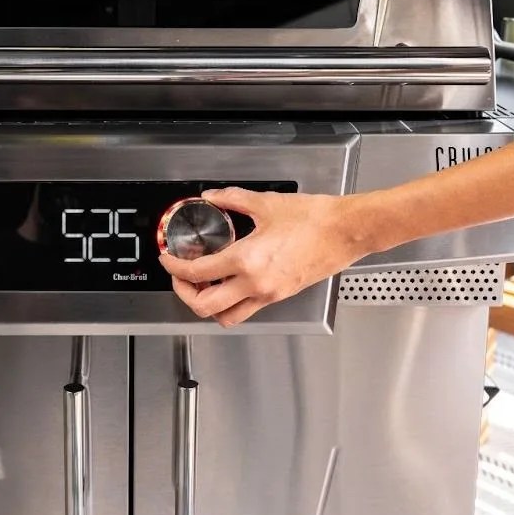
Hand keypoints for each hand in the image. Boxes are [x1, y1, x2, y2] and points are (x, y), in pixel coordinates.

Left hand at [160, 187, 376, 327]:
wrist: (345, 231)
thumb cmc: (314, 219)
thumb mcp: (266, 204)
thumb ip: (232, 200)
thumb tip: (212, 197)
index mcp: (248, 261)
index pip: (198, 272)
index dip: (175, 267)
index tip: (168, 258)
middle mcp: (256, 284)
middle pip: (206, 306)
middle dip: (185, 294)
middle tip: (179, 277)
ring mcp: (269, 294)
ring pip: (227, 316)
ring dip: (208, 305)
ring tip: (202, 284)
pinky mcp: (280, 295)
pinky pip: (247, 308)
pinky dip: (230, 302)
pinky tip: (229, 281)